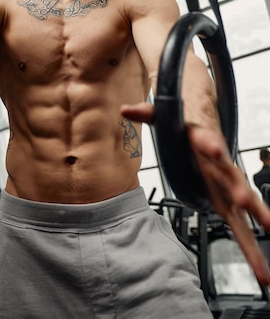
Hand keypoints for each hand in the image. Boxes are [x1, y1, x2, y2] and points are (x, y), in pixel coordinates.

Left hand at [121, 101, 269, 286]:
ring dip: (258, 218)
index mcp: (204, 141)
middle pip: (232, 175)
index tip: (214, 149)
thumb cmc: (184, 124)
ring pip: (245, 203)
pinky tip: (263, 271)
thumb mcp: (164, 115)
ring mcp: (227, 185)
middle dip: (239, 188)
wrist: (205, 124)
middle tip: (244, 200)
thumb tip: (125, 109)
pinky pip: (240, 227)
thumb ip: (147, 113)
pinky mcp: (227, 203)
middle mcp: (220, 164)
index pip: (207, 141)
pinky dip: (251, 248)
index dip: (210, 144)